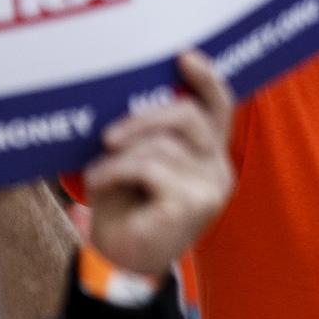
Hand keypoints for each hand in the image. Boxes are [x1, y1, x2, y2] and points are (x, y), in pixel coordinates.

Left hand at [82, 51, 233, 280]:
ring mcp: (210, 188)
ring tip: (99, 173)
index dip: (206, 79)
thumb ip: (148, 135)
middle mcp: (218, 167)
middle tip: (108, 135)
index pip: (220, 106)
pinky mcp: (192, 205)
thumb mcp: (137, 162)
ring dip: (120, 155)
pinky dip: (116, 171)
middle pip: (189, 116)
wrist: (121, 261)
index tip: (184, 56)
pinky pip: (149, 168)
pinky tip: (100, 183)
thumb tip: (131, 94)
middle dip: (143, 118)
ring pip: (162, 145)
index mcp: (208, 153)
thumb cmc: (128, 206)